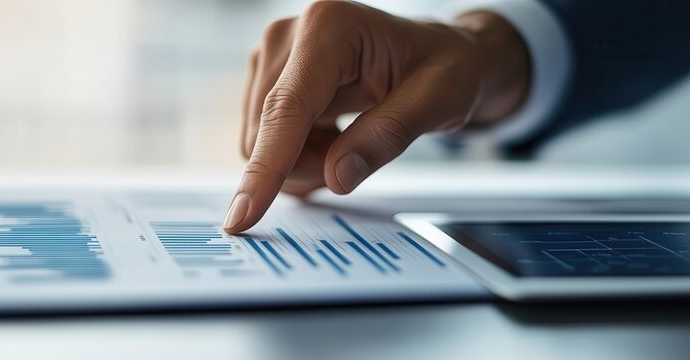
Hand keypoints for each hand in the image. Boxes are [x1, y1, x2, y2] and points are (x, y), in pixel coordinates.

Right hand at [224, 1, 528, 233]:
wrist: (442, 55)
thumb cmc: (448, 68)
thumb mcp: (440, 101)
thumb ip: (388, 136)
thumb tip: (338, 177)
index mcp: (329, 28)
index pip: (286, 109)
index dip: (265, 168)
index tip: (242, 218)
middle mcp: (288, 36)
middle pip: (267, 134)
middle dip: (310, 165)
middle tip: (360, 155)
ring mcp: (271, 56)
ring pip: (261, 144)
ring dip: (306, 161)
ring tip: (351, 140)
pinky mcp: (266, 77)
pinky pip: (265, 141)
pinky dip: (300, 154)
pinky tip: (334, 135)